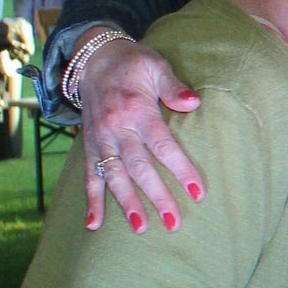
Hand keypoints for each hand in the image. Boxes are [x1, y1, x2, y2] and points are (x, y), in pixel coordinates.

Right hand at [74, 35, 202, 233]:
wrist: (93, 58)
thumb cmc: (133, 64)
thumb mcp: (156, 66)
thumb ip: (174, 87)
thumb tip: (194, 102)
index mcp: (137, 110)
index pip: (163, 145)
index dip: (181, 169)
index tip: (198, 192)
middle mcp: (117, 128)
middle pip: (139, 168)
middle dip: (156, 197)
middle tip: (174, 223)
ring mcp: (100, 139)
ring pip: (114, 176)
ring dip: (126, 203)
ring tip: (141, 228)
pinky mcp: (89, 145)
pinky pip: (89, 175)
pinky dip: (91, 200)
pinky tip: (94, 225)